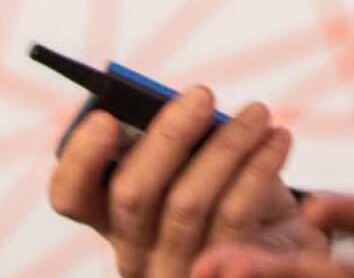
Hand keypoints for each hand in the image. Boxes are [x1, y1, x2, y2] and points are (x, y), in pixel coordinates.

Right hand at [47, 85, 325, 276]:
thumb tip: (189, 101)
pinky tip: (279, 139)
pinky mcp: (221, 273)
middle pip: (131, 196)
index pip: (72, 197)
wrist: (281, 244)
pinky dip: (259, 169)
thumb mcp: (202, 160)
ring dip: (227, 146)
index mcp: (114, 216)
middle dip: (167, 137)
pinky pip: (234, 217)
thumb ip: (183, 137)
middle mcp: (134, 252)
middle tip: (203, 94)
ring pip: (187, 204)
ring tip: (258, 112)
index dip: (80, 159)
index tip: (107, 118)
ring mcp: (174, 270)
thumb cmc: (231, 187)